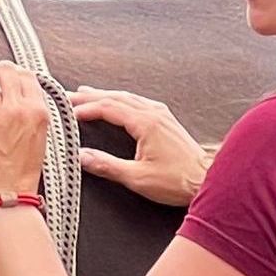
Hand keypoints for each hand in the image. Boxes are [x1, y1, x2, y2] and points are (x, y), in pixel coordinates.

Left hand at [0, 61, 47, 211]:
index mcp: (37, 113)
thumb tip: (20, 99)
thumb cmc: (20, 177)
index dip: (15, 73)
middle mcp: (16, 110)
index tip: (8, 76)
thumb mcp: (39, 140)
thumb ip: (31, 116)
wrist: (4, 199)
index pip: (27, 76)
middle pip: (5, 70)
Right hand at [69, 86, 210, 207]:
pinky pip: (139, 102)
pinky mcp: (166, 121)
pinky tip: (119, 102)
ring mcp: (162, 115)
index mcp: (145, 123)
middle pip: (116, 98)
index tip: (69, 111)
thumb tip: (83, 157)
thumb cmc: (178, 180)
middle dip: (90, 97)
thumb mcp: (137, 178)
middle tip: (69, 97)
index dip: (86, 108)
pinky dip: (121, 99)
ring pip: (127, 97)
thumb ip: (107, 166)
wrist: (205, 179)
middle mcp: (154, 114)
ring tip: (87, 94)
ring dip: (105, 95)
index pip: (108, 108)